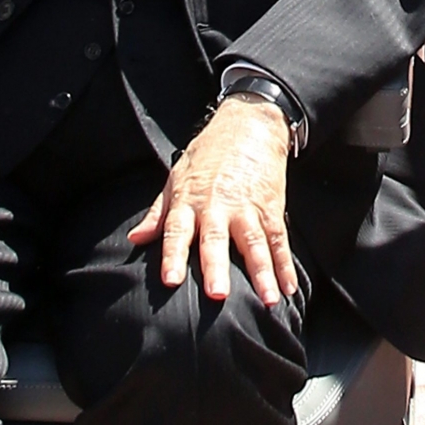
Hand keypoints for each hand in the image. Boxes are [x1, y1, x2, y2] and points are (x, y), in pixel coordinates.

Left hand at [129, 96, 295, 307]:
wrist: (248, 124)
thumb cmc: (207, 154)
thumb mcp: (176, 177)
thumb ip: (158, 214)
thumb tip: (135, 239)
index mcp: (189, 200)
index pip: (177, 231)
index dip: (172, 255)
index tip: (170, 280)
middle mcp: (218, 206)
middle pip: (215, 241)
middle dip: (216, 267)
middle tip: (217, 295)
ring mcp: (247, 208)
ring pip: (255, 244)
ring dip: (262, 274)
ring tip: (269, 300)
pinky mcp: (270, 208)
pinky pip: (279, 240)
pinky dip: (286, 265)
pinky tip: (289, 288)